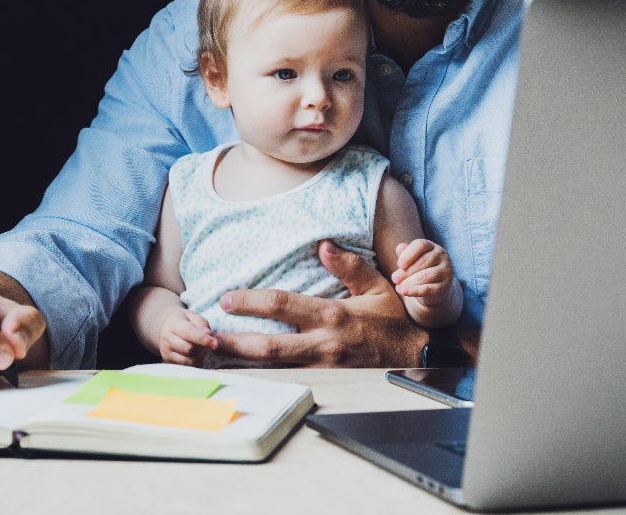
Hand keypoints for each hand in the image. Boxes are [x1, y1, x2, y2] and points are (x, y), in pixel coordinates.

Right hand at [157, 309, 217, 366]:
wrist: (165, 327)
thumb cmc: (183, 321)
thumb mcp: (193, 316)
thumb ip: (202, 324)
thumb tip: (209, 335)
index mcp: (173, 324)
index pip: (189, 333)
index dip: (203, 339)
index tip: (215, 344)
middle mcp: (167, 338)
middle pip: (188, 349)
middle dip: (201, 347)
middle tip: (205, 342)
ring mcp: (166, 351)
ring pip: (188, 360)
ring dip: (199, 356)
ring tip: (199, 348)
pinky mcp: (168, 360)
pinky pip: (186, 367)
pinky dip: (194, 362)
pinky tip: (194, 354)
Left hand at [214, 240, 427, 366]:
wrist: (417, 357)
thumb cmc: (394, 320)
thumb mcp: (377, 286)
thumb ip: (348, 265)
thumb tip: (322, 244)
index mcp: (332, 316)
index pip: (281, 305)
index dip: (249, 301)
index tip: (226, 297)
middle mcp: (323, 344)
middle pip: (268, 346)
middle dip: (234, 340)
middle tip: (208, 334)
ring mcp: (322, 367)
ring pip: (274, 367)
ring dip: (243, 361)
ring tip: (215, 354)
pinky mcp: (325, 380)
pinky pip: (288, 377)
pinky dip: (263, 374)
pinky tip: (243, 369)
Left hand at [391, 239, 453, 304]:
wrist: (434, 290)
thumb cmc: (419, 271)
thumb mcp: (412, 261)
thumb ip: (405, 254)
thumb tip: (399, 248)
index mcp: (432, 247)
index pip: (421, 245)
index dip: (408, 254)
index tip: (399, 264)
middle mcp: (441, 257)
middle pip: (423, 261)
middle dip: (406, 271)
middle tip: (394, 278)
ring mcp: (445, 271)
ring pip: (425, 275)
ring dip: (409, 281)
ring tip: (398, 287)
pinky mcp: (444, 287)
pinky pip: (428, 289)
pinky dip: (414, 290)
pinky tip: (404, 291)